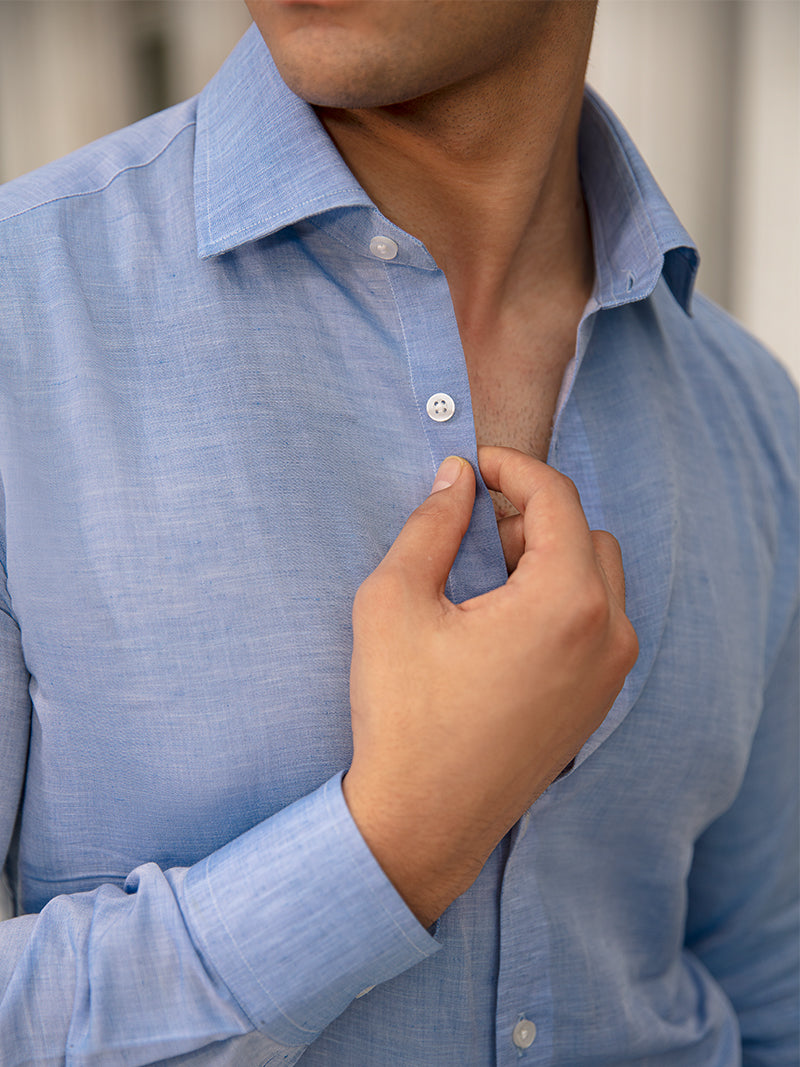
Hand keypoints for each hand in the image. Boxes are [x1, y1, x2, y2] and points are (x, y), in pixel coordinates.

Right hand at [343, 447, 637, 925]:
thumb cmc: (405, 715)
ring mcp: (611, 674)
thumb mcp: (395, 602)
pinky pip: (598, 621)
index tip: (473, 465)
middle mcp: (608, 635)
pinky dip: (561, 598)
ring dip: (550, 555)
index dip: (512, 467)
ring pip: (599, 576)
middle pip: (587, 533)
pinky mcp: (599, 702)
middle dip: (533, 514)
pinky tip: (503, 619)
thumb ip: (432, 525)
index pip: (557, 498)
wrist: (424, 822)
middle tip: (474, 527)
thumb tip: (456, 478)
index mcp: (565, 603)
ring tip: (485, 575)